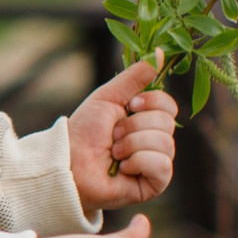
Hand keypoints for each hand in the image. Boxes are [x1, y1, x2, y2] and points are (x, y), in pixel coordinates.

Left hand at [69, 55, 179, 211]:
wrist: (68, 162)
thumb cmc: (86, 130)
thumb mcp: (109, 96)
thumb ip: (135, 76)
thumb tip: (161, 52)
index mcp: (147, 119)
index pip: (169, 106)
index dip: (151, 102)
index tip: (129, 105)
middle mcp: (155, 140)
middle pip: (167, 123)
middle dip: (134, 126)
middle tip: (113, 135)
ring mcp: (156, 163)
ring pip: (165, 144)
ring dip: (131, 144)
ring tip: (114, 153)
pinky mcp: (154, 184)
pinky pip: (162, 166)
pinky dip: (138, 162)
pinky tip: (122, 168)